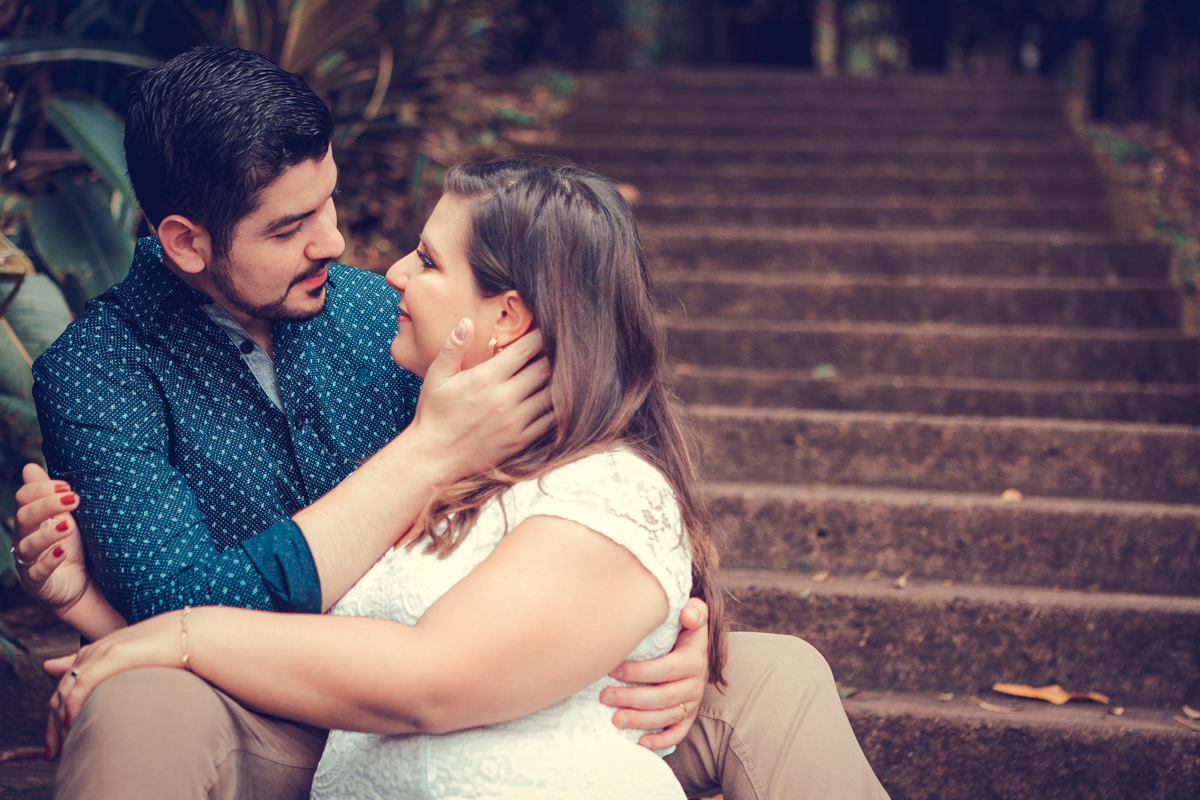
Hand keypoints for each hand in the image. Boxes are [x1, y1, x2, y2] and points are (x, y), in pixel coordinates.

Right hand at [12, 464, 89, 612]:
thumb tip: (29, 467)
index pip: (24, 498)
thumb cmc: (73, 545)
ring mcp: (28, 562)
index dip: (41, 489)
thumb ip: (50, 495)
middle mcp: (25, 539)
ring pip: (27, 545)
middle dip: (47, 505)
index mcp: (31, 520)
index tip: (68, 486)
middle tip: (74, 499)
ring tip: (68, 526)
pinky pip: (36, 573)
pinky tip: (62, 553)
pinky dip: (48, 562)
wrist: (82, 583)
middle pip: (24, 517)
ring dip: (47, 534)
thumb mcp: (65, 517)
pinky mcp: (37, 583)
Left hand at [43, 611, 180, 757]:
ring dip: (61, 721)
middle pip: (59, 692)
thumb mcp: (135, 664)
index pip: (65, 684)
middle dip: (53, 724)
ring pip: (65, 691)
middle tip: (55, 750)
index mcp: (98, 652)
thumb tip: (87, 687)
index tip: (59, 736)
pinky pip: (80, 685)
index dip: (57, 711)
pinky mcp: (111, 656)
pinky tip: (75, 723)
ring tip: (65, 744)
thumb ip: (114, 674)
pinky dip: (74, 706)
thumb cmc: (170, 651)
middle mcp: (94, 651)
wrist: (191, 636)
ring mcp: (101, 652)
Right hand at [409, 320, 554, 482]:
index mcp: (486, 378)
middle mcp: (504, 398)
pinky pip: (550, 420)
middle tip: (560, 348)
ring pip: (551, 394)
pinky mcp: (520, 440)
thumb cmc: (433, 414)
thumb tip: (467, 322)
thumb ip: (453, 347)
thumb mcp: (436, 377)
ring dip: (559, 381)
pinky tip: (559, 399)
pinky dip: (558, 407)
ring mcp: (515, 421)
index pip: (525, 349)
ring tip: (565, 371)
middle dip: (554, 355)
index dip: (540, 336)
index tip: (547, 329)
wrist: (433, 458)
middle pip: (544, 368)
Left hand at [600, 598, 708, 749]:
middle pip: (663, 696)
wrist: (694, 645)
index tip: (612, 669)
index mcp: (693, 658)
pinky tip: (641, 743)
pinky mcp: (689, 715)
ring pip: (668, 716)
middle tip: (604, 696)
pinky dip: (661, 741)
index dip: (639, 671)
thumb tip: (689, 614)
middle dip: (632, 698)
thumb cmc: (682, 627)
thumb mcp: (692, 614)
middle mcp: (696, 682)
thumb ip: (693, 610)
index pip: (666, 669)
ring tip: (615, 720)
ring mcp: (692, 701)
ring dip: (641, 721)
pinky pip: (679, 732)